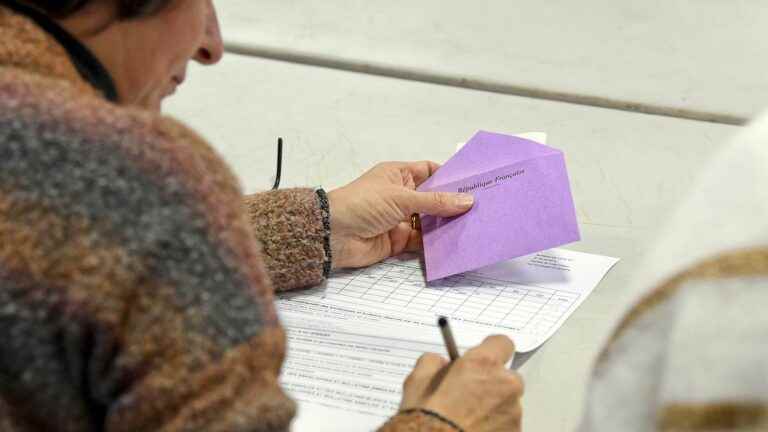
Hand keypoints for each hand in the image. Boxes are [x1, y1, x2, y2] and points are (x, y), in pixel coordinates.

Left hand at [327, 161, 473, 268]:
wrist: (334, 234)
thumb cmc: (362, 204)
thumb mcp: (401, 197)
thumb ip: (435, 202)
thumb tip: (466, 200)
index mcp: (399, 175)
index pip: (430, 172)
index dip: (450, 177)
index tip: (474, 183)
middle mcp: (401, 196)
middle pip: (434, 199)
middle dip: (454, 204)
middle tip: (482, 208)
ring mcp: (401, 219)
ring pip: (431, 222)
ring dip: (448, 225)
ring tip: (475, 227)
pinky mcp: (399, 241)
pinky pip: (423, 242)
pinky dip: (437, 244)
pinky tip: (456, 244)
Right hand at [400, 336, 522, 431]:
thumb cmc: (428, 418)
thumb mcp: (417, 382)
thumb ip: (432, 362)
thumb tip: (438, 362)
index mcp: (482, 364)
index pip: (502, 343)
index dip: (490, 351)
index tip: (481, 359)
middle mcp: (504, 385)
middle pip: (507, 376)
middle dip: (492, 383)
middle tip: (469, 394)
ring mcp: (513, 412)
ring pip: (508, 403)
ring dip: (493, 407)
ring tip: (468, 419)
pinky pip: (508, 425)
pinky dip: (495, 427)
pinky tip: (474, 430)